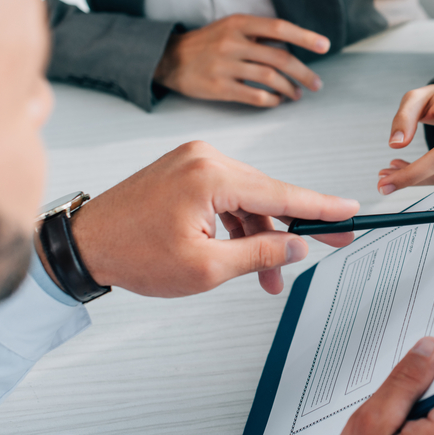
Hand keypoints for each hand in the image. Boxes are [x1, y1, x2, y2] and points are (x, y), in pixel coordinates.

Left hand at [50, 141, 359, 296]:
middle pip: (269, 194)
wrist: (83, 243)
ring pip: (249, 198)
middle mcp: (206, 157)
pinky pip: (228, 195)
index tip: (350, 211)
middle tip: (333, 244)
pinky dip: (240, 224)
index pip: (282, 193)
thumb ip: (260, 254)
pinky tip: (246, 253)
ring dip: (263, 236)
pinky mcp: (187, 168)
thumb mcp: (206, 267)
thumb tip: (296, 247)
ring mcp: (195, 159)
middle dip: (294, 230)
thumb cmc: (132, 253)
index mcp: (211, 175)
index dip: (321, 207)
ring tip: (270, 277)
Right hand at [153, 14, 330, 106]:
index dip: (305, 36)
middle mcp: (232, 42)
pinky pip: (254, 96)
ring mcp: (225, 65)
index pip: (279, 27)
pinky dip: (271, 100)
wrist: (169, 59)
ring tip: (297, 94)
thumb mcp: (232, 27)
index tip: (325, 45)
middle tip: (317, 84)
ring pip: (270, 78)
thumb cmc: (209, 43)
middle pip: (280, 57)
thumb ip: (260, 34)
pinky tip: (277, 101)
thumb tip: (296, 45)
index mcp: (239, 23)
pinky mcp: (218, 87)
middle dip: (304, 73)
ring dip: (290, 88)